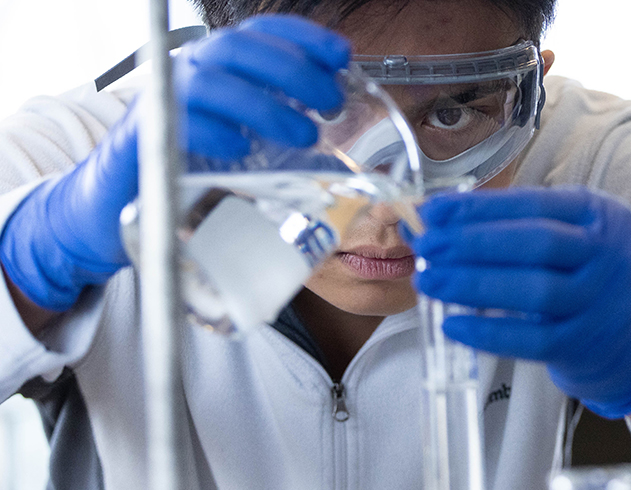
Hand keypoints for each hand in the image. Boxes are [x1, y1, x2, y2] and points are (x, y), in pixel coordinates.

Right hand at [0, 14, 349, 310]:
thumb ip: (276, 137)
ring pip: (213, 83)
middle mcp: (190, 73)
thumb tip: (335, 151)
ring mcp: (164, 102)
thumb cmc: (187, 165)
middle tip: (330, 103)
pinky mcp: (141, 137)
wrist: (118, 200)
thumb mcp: (239, 141)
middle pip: (240, 49)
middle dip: (293, 71)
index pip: (260, 34)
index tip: (341, 56)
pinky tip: (241, 149)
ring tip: (304, 135)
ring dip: (265, 106)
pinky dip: (214, 133)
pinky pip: (177, 124)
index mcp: (218, 68)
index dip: (303, 37)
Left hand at [411, 186, 630, 418]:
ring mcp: (602, 302)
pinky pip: (533, 340)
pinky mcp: (585, 344)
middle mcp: (608, 253)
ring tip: (428, 280)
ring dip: (474, 285)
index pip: (534, 203)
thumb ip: (502, 224)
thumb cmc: (573, 271)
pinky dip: (489, 332)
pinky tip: (453, 324)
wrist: (622, 334)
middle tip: (426, 245)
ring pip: (536, 291)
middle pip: (537, 243)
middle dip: (473, 243)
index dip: (479, 207)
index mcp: (597, 213)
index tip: (433, 210)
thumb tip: (428, 219)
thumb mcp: (558, 233)